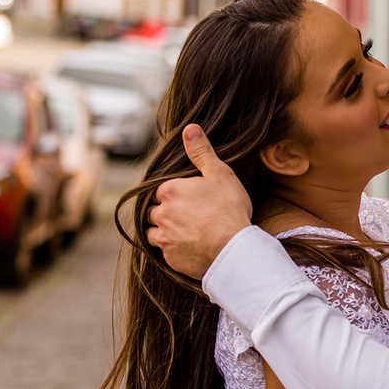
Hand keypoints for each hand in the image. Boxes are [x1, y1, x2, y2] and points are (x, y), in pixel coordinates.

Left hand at [146, 124, 253, 279]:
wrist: (233, 248)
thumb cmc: (229, 208)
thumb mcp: (220, 173)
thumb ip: (201, 151)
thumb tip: (189, 129)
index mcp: (169, 190)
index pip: (162, 190)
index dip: (177, 194)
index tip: (192, 199)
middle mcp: (160, 213)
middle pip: (156, 211)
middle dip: (168, 212)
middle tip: (191, 216)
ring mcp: (163, 238)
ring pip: (155, 232)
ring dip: (166, 231)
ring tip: (188, 232)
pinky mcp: (170, 259)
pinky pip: (166, 252)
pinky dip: (175, 250)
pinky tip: (191, 248)